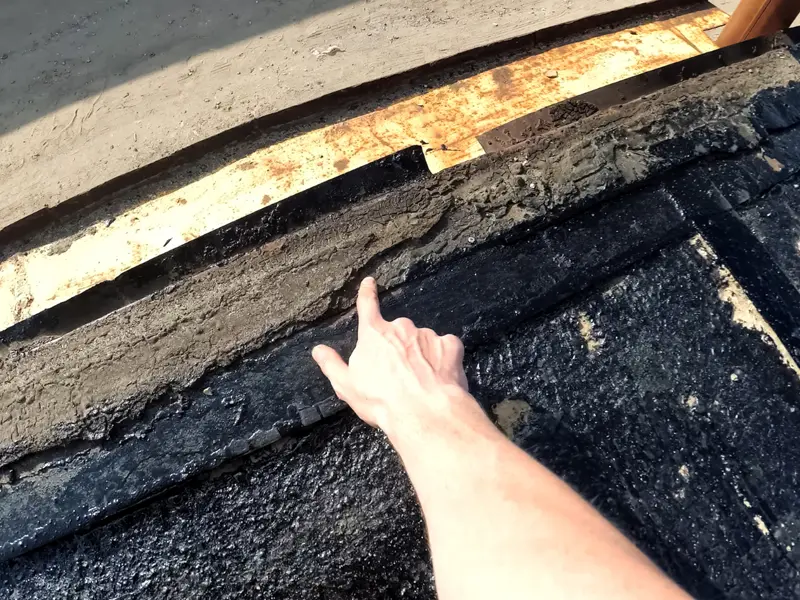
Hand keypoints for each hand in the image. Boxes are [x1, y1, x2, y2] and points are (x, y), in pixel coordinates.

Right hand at [312, 277, 485, 441]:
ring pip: (422, 342)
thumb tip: (318, 350)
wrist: (423, 412)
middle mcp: (401, 327)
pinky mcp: (450, 346)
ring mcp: (427, 335)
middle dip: (398, 349)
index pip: (367, 306)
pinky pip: (446, 348)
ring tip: (420, 382)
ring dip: (420, 356)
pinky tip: (439, 377)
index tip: (370, 282)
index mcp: (374, 334)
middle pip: (398, 333)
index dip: (367, 293)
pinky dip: (442, 360)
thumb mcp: (347, 385)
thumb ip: (332, 364)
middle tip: (399, 376)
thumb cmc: (381, 401)